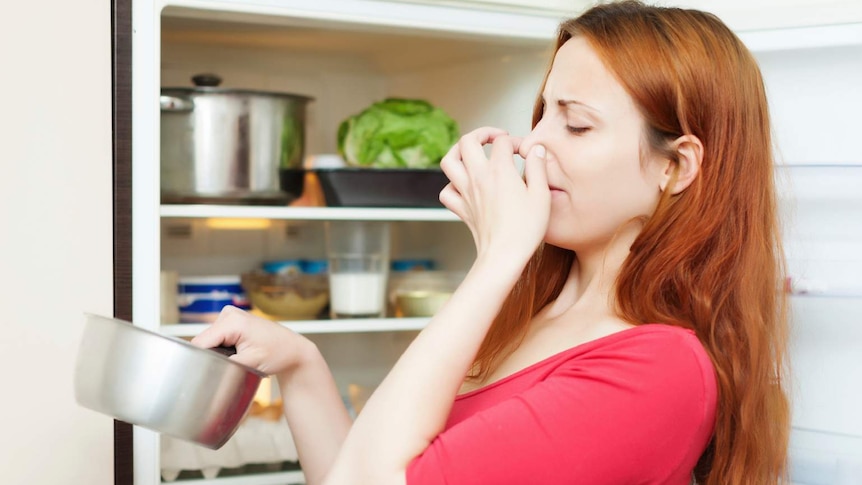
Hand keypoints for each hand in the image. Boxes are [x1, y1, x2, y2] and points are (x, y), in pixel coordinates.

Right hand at [191, 306, 312, 376]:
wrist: (292, 349)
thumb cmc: (277, 354)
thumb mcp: (248, 364)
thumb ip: (223, 365)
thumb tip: (203, 369)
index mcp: (231, 321)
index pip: (200, 343)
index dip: (200, 360)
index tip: (207, 373)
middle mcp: (228, 314)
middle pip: (204, 341)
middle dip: (211, 357)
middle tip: (231, 366)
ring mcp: (230, 315)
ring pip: (209, 341)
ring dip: (217, 353)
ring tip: (237, 360)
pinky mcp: (232, 321)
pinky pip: (217, 338)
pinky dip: (222, 349)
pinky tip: (236, 354)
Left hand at [438, 127, 550, 265]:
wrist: (503, 256)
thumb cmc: (525, 229)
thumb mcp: (541, 195)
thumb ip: (538, 168)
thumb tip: (536, 150)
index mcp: (499, 171)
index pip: (502, 142)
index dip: (515, 141)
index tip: (525, 152)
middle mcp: (478, 178)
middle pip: (467, 141)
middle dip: (482, 133)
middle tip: (496, 138)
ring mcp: (466, 193)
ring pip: (448, 161)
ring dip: (458, 151)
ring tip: (473, 152)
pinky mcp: (461, 209)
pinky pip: (446, 191)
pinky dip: (452, 184)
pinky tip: (465, 185)